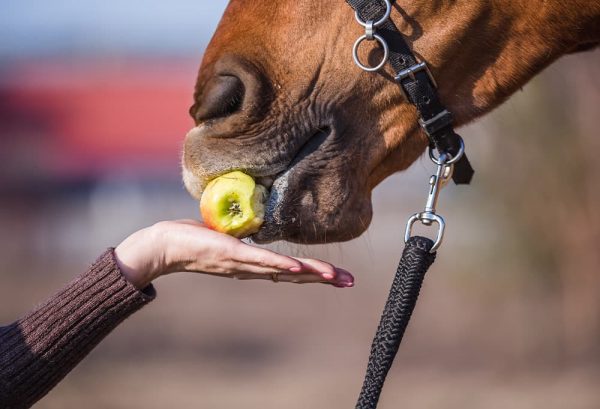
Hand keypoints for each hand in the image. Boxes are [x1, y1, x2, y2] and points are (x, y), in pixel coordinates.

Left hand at [114, 220, 353, 289]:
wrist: (166, 246)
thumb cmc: (194, 239)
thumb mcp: (227, 237)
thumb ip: (244, 237)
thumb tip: (254, 228)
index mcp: (253, 265)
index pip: (290, 270)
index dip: (314, 274)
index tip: (338, 276)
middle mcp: (252, 269)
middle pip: (294, 275)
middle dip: (323, 278)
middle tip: (349, 281)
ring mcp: (243, 264)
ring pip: (284, 270)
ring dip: (310, 274)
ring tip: (334, 276)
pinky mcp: (232, 254)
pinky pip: (261, 260)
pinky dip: (281, 264)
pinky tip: (299, 266)